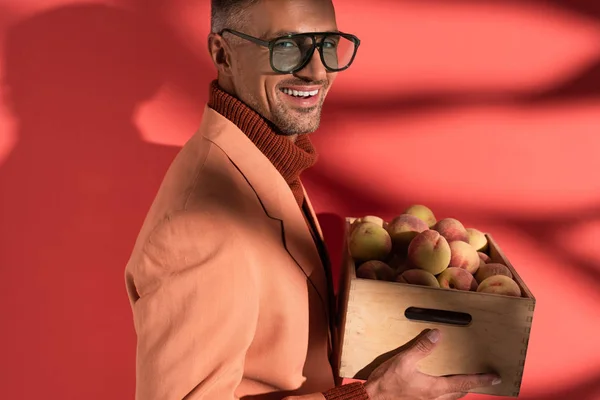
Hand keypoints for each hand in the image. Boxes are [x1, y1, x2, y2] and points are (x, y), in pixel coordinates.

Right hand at [363, 329, 501, 399]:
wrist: (373, 399)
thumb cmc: (387, 383)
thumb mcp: (404, 361)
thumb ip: (422, 348)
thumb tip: (438, 335)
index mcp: (434, 388)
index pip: (464, 383)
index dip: (481, 380)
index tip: (495, 378)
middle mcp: (435, 399)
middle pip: (459, 393)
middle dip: (472, 386)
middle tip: (482, 379)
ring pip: (450, 398)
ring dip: (459, 391)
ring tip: (463, 383)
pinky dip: (446, 394)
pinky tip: (439, 389)